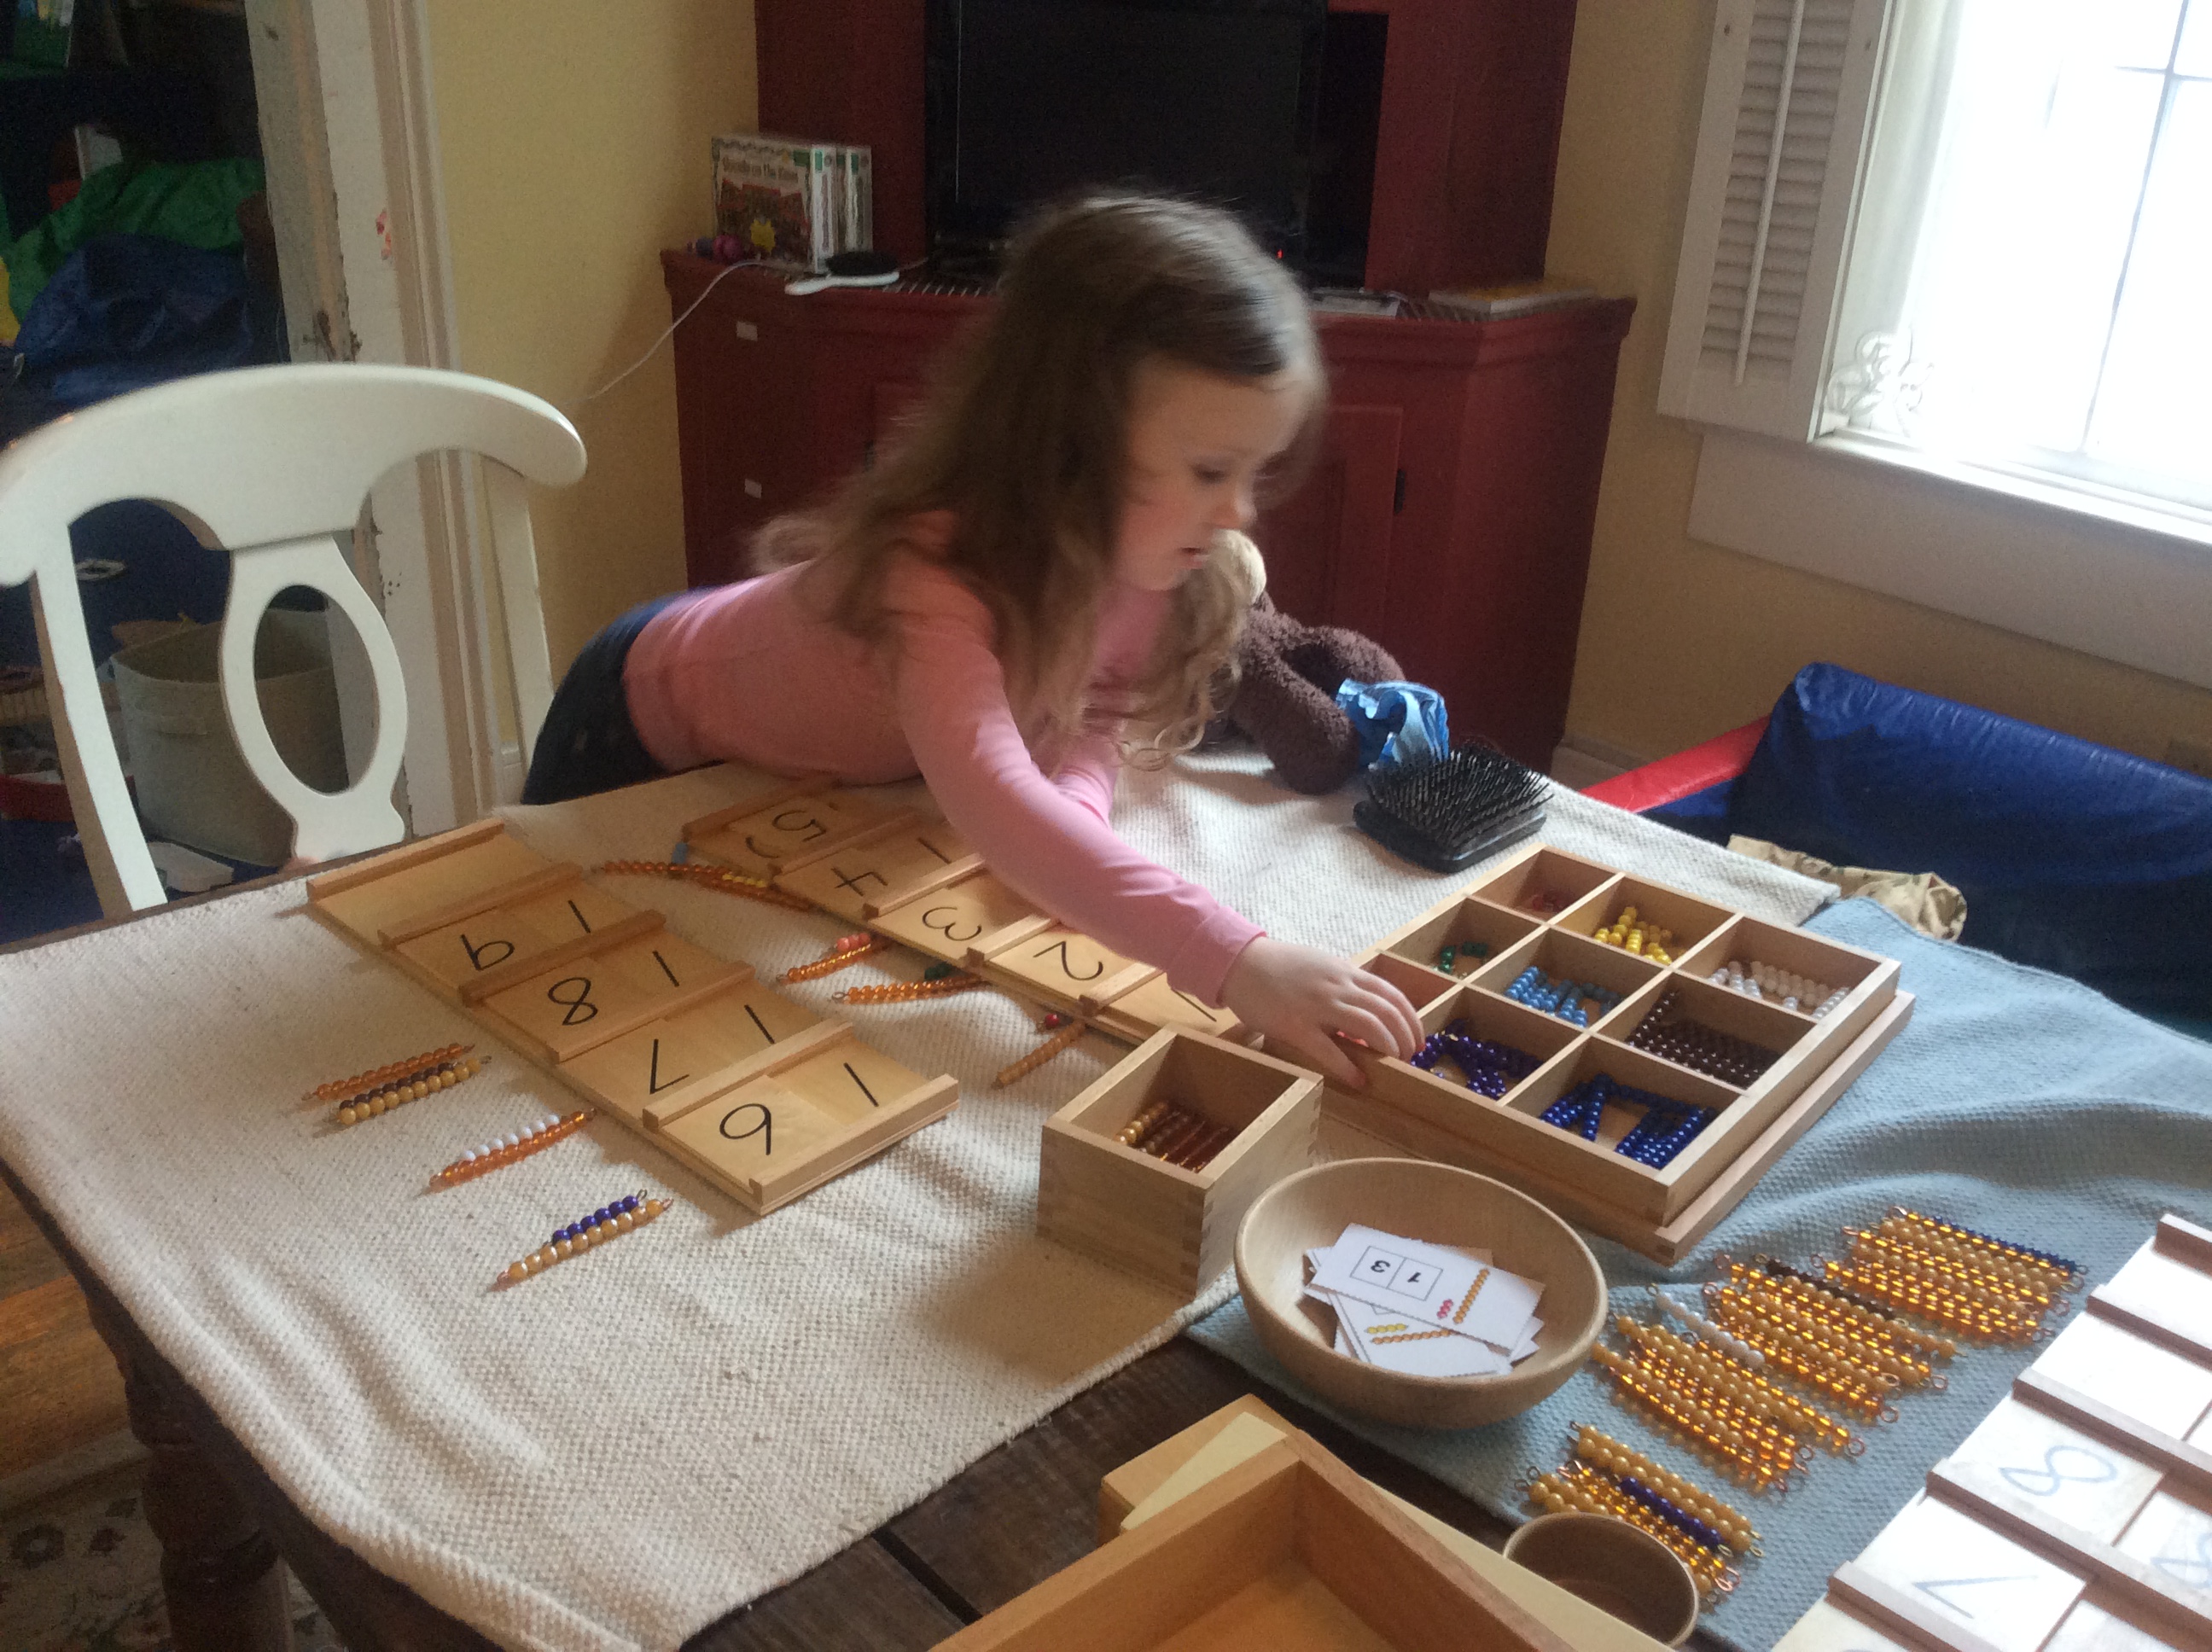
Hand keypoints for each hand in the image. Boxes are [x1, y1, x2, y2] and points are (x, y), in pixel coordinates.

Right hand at [1219, 936, 1422, 1085]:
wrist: (1241, 963)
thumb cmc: (1280, 967)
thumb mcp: (1321, 967)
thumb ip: (1344, 985)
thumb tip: (1367, 1009)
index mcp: (1346, 972)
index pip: (1392, 995)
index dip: (1411, 1020)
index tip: (1417, 1040)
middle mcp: (1338, 987)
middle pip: (1388, 1013)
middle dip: (1405, 1038)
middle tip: (1408, 1058)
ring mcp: (1318, 1006)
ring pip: (1369, 1027)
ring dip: (1388, 1049)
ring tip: (1393, 1066)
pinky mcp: (1295, 1026)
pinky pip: (1329, 1050)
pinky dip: (1349, 1068)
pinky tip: (1359, 1081)